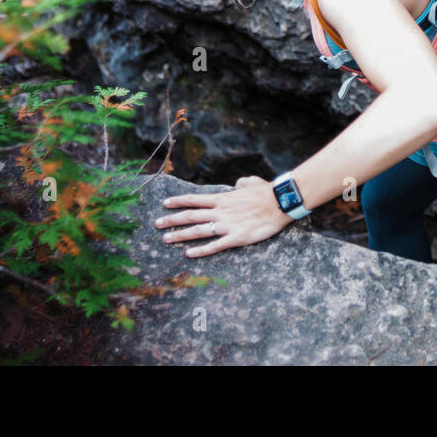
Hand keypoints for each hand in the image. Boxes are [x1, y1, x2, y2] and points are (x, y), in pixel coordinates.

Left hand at [155, 175, 291, 257]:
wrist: (280, 203)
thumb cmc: (266, 191)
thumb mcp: (251, 182)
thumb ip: (241, 183)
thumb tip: (237, 184)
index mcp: (222, 198)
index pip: (194, 199)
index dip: (178, 201)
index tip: (165, 204)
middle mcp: (220, 212)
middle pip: (190, 215)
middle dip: (172, 220)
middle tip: (156, 225)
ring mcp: (227, 225)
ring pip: (198, 231)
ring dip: (180, 235)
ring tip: (166, 239)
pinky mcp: (236, 238)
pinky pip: (214, 246)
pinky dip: (200, 250)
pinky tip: (189, 254)